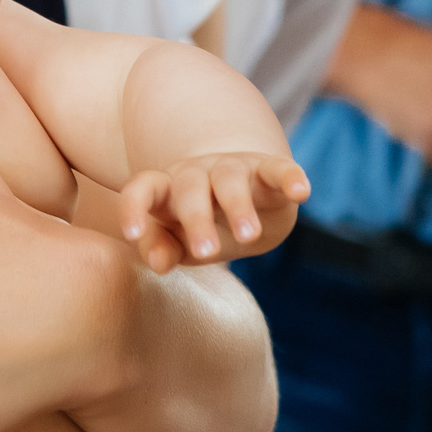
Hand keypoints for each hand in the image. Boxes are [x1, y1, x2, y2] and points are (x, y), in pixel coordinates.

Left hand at [118, 154, 304, 272]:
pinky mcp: (269, 170)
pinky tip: (302, 192)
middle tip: (206, 253)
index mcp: (167, 190)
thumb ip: (162, 248)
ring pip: (230, 179)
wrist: (246, 205)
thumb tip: (157, 263)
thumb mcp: (178, 242)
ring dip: (239, 206)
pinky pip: (279, 169)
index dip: (133, 208)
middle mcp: (197, 173)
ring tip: (248, 237)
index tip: (129, 234)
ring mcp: (234, 168)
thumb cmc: (201, 228)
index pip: (142, 189)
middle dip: (197, 219)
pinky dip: (290, 178)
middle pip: (190, 188)